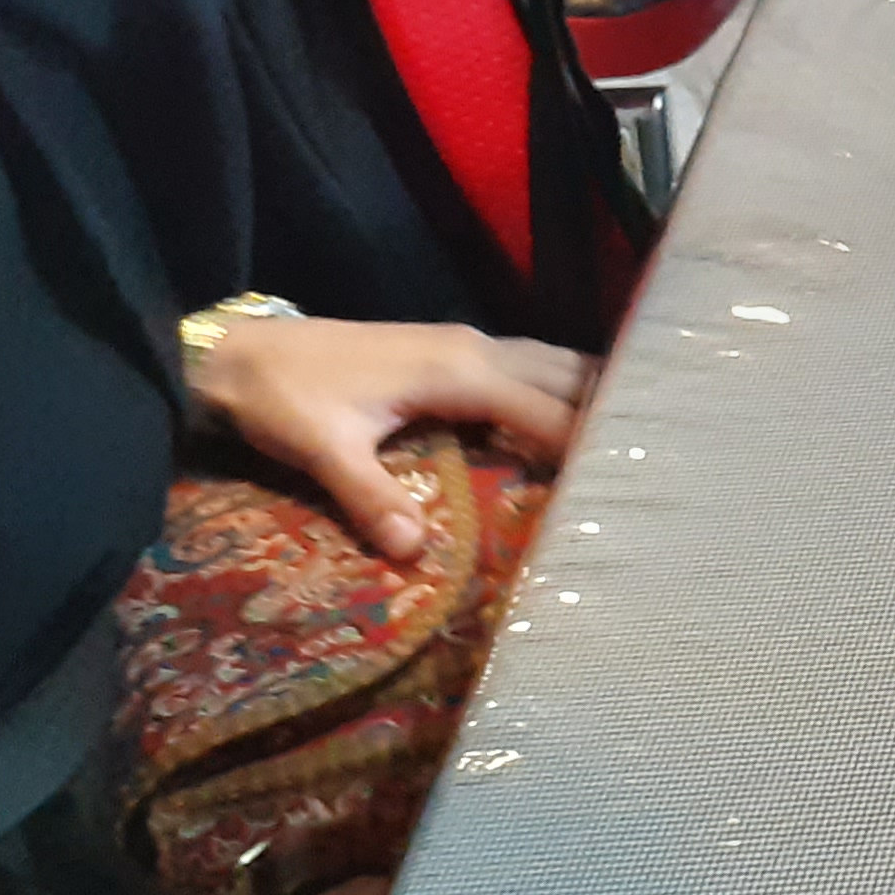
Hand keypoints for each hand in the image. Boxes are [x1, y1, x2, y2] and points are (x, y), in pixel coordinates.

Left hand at [189, 315, 589, 563]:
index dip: (587, 439)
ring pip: (549, 360)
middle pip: (564, 373)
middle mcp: (474, 347)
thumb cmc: (286, 398)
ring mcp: (463, 342)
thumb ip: (372, 496)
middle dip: (607, 408)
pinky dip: (558, 384)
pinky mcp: (449, 348)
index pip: (545, 407)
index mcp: (457, 370)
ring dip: (586, 391)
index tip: (629, 475)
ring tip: (628, 434)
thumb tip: (415, 553)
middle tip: (651, 454)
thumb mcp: (324, 450)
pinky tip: (566, 412)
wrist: (242, 351)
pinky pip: (526, 362)